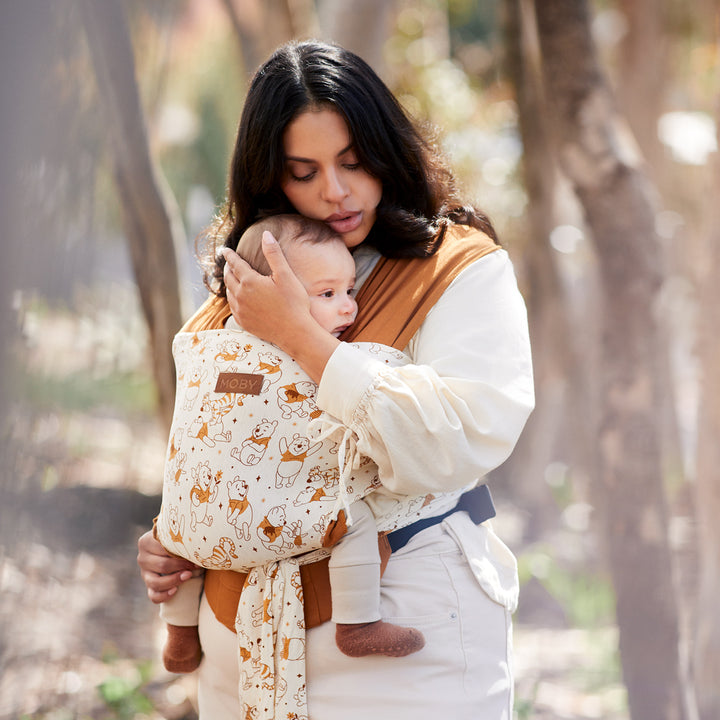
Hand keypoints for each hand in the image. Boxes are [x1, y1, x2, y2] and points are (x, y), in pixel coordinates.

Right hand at [137, 530, 195, 603]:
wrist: (168, 545)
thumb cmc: (175, 538)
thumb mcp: (174, 534)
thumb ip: (179, 537)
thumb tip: (197, 545)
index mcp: (145, 542)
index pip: (163, 549)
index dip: (180, 553)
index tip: (195, 554)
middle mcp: (142, 558)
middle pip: (162, 565)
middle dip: (180, 566)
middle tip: (195, 566)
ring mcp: (144, 573)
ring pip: (155, 583)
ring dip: (174, 580)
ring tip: (188, 576)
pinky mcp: (148, 585)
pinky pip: (153, 596)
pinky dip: (163, 596)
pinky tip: (175, 591)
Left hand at [222, 231, 310, 346]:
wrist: (295, 333)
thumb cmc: (294, 303)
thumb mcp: (286, 275)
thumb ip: (274, 254)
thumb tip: (266, 234)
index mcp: (250, 281)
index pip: (235, 263)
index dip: (229, 255)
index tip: (224, 250)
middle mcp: (241, 296)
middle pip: (228, 278)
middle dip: (227, 268)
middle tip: (228, 263)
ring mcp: (240, 310)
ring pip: (229, 293)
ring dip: (229, 284)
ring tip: (232, 279)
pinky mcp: (243, 322)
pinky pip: (233, 307)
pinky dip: (233, 299)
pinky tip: (237, 299)